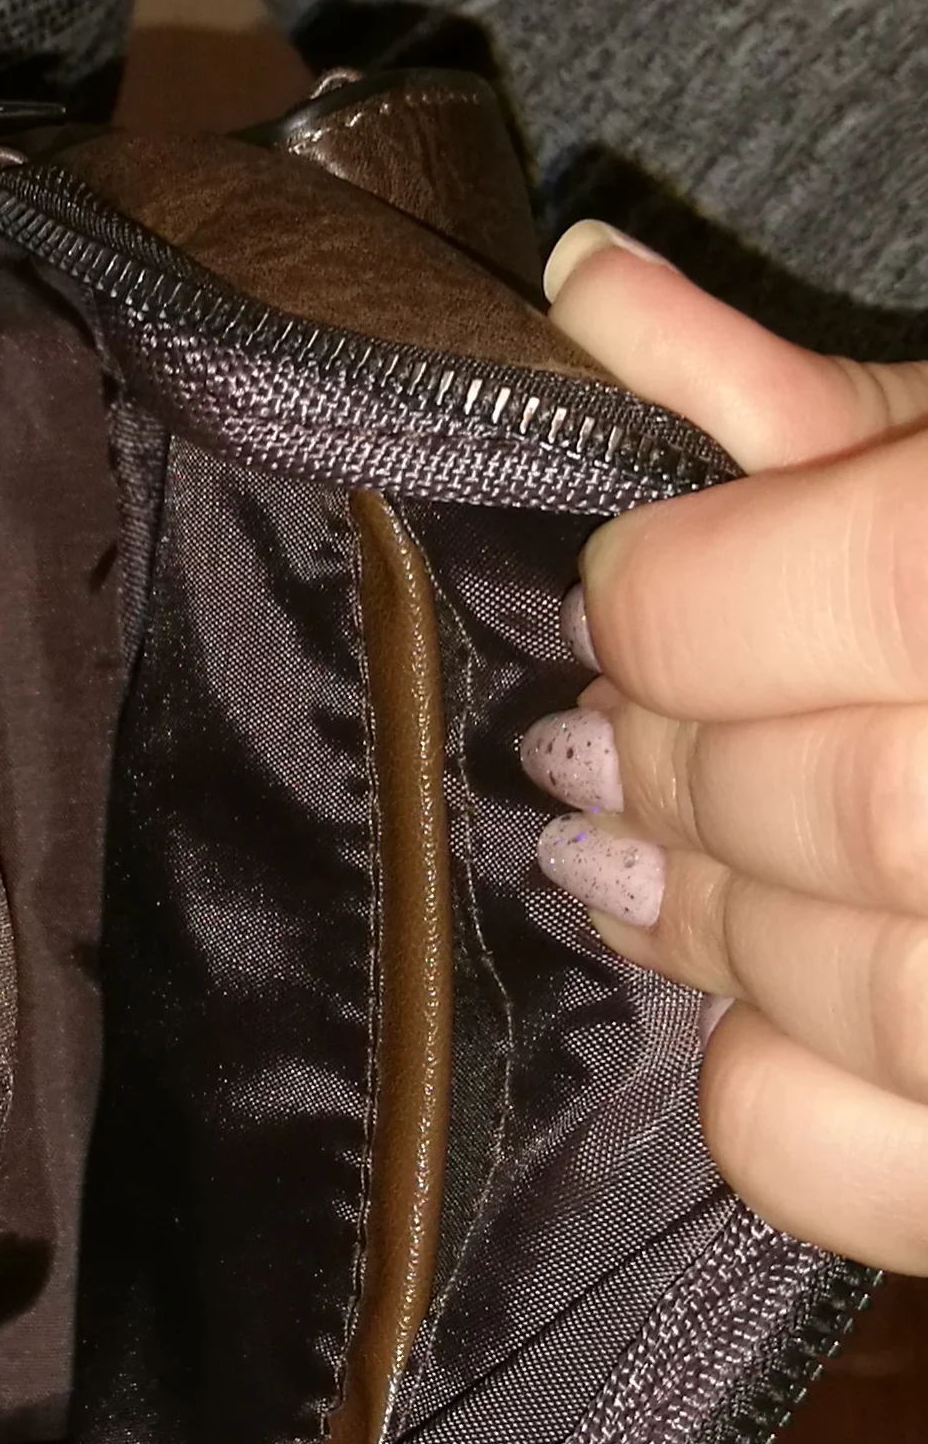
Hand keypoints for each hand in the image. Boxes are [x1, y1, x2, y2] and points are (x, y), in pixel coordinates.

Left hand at [528, 226, 927, 1270]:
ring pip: (861, 986)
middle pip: (851, 803)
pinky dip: (770, 1101)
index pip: (864, 585)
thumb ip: (803, 396)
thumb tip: (574, 278)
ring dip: (694, 921)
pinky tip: (740, 1019)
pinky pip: (869, 1164)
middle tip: (589, 742)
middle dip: (676, 766)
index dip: (682, 601)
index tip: (625, 597)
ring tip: (616, 863)